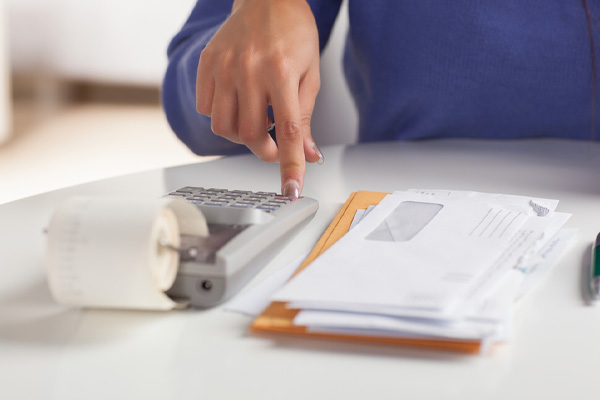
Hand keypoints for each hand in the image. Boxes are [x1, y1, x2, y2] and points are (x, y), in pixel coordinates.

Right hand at [196, 0, 322, 197]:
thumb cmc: (294, 34)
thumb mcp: (310, 74)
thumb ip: (305, 117)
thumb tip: (308, 154)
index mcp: (281, 71)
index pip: (287, 130)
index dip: (290, 164)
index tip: (291, 189)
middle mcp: (248, 69)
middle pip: (250, 134)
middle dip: (264, 150)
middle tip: (274, 145)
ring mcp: (223, 66)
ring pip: (222, 127)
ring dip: (241, 136)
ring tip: (255, 120)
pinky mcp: (206, 64)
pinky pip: (205, 108)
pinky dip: (221, 116)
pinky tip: (236, 103)